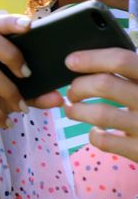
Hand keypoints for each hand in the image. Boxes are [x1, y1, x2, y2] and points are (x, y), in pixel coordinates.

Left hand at [42, 47, 137, 161]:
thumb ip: (128, 71)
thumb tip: (82, 60)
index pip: (121, 60)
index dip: (91, 59)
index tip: (71, 61)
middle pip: (104, 84)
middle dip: (78, 87)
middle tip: (72, 92)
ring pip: (100, 113)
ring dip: (76, 110)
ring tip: (72, 110)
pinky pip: (103, 140)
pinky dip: (93, 134)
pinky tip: (96, 131)